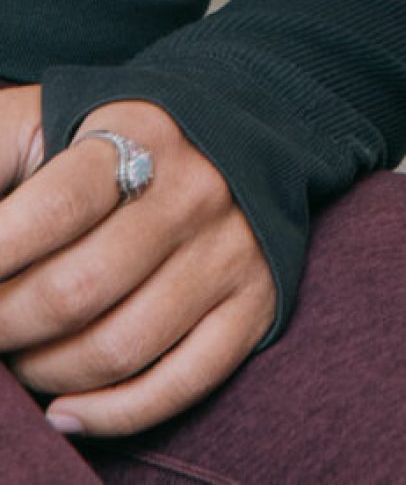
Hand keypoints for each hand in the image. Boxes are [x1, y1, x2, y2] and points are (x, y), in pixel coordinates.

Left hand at [0, 98, 274, 439]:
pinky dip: (111, 415)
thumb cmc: (118, 138)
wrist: (243, 124)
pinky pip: (179, 384)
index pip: (57, 210)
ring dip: (46, 371)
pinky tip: (64, 409)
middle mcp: (193, 193)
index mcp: (139, 137)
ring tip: (21, 358)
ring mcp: (229, 253)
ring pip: (119, 349)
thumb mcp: (53, 116)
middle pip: (77, 292)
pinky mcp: (255, 304)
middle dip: (5, 325)